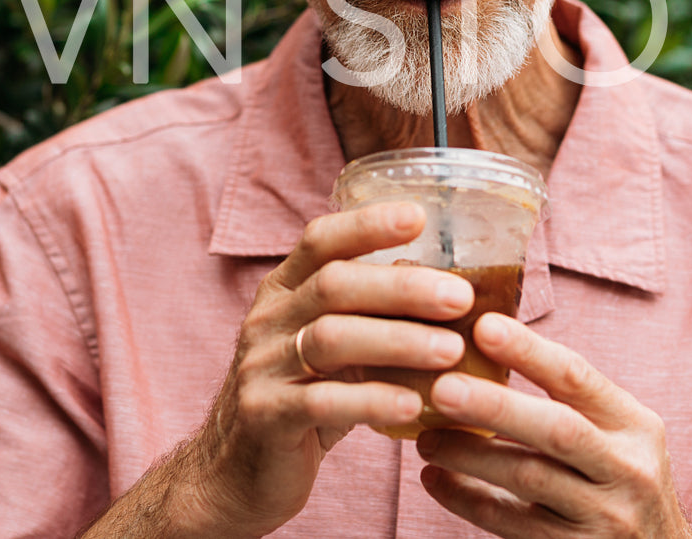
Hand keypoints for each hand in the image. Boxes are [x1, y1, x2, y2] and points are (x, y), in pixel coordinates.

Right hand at [172, 201, 475, 537]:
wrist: (231, 474)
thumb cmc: (300, 402)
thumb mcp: (329, 352)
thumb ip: (370, 320)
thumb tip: (452, 294)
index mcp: (282, 292)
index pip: (320, 241)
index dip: (367, 224)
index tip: (420, 216)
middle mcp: (267, 320)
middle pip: (333, 285)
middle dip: (402, 286)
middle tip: (460, 296)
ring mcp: (260, 367)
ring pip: (331, 338)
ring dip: (398, 340)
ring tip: (452, 350)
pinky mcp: (264, 417)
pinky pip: (321, 402)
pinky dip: (372, 400)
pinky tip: (414, 406)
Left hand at [415, 312, 691, 537]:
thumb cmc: (616, 480)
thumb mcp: (615, 435)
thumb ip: (568, 401)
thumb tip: (481, 348)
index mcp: (635, 425)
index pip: (578, 377)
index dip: (529, 350)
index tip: (482, 326)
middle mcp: (628, 469)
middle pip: (557, 430)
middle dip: (495, 406)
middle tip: (441, 388)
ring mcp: (606, 516)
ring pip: (528, 478)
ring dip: (468, 455)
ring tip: (426, 438)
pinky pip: (511, 524)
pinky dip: (467, 500)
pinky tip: (436, 480)